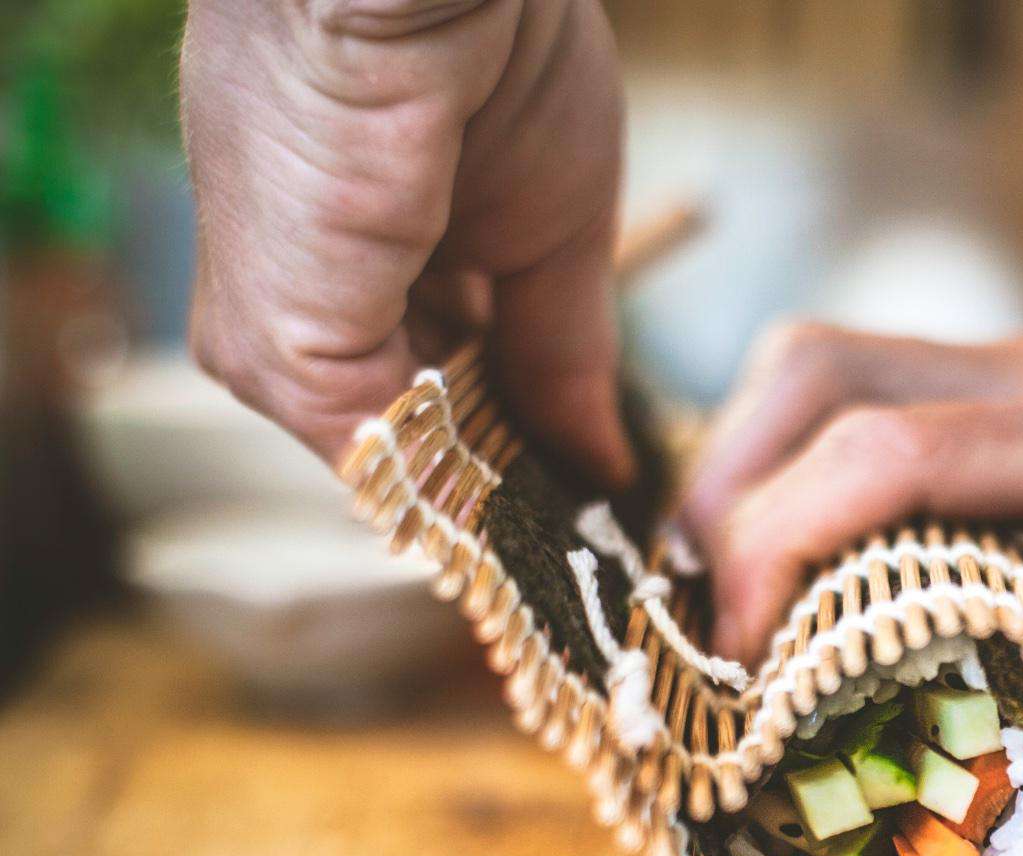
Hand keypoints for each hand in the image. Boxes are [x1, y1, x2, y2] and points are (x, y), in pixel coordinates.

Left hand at [181, 0, 633, 484]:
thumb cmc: (502, 50)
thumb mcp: (557, 228)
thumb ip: (562, 353)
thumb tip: (602, 467)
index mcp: (354, 235)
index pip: (428, 369)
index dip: (507, 425)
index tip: (574, 471)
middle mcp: (301, 278)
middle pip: (411, 418)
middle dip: (498, 460)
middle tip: (577, 498)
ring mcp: (281, 318)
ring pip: (391, 452)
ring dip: (484, 481)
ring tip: (557, 492)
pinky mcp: (283, 345)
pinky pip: (378, 453)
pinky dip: (457, 479)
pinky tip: (518, 478)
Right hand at [678, 323, 1022, 845]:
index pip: (882, 455)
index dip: (770, 551)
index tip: (737, 670)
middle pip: (811, 373)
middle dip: (718, 497)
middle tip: (702, 637)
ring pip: (822, 363)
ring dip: (747, 471)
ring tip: (729, 605)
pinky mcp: (1022, 383)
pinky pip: (868, 390)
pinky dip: (802, 465)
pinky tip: (810, 569)